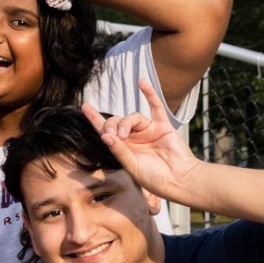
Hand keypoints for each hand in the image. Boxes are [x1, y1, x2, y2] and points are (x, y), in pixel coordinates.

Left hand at [81, 78, 199, 200]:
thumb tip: (105, 135)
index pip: (106, 131)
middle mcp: (135, 138)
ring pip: (133, 116)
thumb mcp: (132, 166)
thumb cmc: (155, 178)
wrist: (179, 180)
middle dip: (111, 125)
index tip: (85, 107)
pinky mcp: (163, 126)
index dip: (95, 119)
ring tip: (124, 135)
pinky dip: (149, 94)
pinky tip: (141, 82)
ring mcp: (148, 131)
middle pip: (117, 122)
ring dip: (126, 122)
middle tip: (113, 135)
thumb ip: (119, 150)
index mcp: (124, 149)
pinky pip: (155, 107)